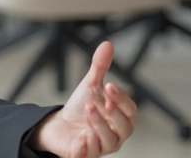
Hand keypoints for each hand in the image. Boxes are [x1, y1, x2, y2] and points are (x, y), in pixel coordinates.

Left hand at [28, 41, 137, 156]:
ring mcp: (102, 146)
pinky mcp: (85, 154)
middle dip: (113, 114)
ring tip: (88, 110)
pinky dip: (86, 146)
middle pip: (125, 127)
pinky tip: (80, 137)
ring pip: (108, 140)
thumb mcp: (90, 85)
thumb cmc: (80, 107)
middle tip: (99, 100)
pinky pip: (89, 154)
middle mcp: (116, 135)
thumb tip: (108, 44)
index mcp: (122, 118)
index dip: (122, 99)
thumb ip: (100, 67)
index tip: (110, 85)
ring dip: (99, 125)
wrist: (59, 125)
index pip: (131, 111)